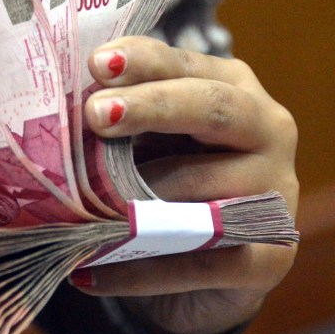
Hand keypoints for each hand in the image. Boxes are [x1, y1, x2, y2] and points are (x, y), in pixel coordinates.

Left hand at [72, 35, 297, 333]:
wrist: (205, 269)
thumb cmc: (166, 183)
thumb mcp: (144, 143)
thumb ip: (118, 126)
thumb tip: (57, 117)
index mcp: (232, 88)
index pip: (186, 64)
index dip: (142, 61)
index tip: (97, 63)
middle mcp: (267, 131)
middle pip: (213, 108)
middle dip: (151, 108)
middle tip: (95, 114)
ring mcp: (277, 194)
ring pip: (201, 190)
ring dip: (133, 202)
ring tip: (74, 213)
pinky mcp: (270, 257)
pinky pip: (199, 261)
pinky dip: (138, 270)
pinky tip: (87, 272)